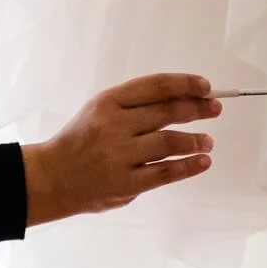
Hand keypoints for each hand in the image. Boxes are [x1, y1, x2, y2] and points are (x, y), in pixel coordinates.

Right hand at [21, 74, 221, 226]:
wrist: (51, 177)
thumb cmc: (81, 140)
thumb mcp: (99, 110)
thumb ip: (133, 105)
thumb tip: (182, 99)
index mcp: (108, 102)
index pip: (156, 86)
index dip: (185, 84)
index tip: (205, 86)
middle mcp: (114, 125)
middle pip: (167, 111)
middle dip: (197, 108)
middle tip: (214, 109)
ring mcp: (119, 155)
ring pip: (169, 141)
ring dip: (195, 140)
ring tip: (208, 141)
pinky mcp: (126, 184)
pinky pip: (165, 172)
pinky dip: (188, 166)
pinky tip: (202, 161)